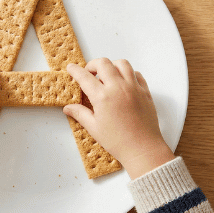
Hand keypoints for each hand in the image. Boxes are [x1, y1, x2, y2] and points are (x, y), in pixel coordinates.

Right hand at [64, 58, 174, 178]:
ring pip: (122, 63)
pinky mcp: (145, 91)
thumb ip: (80, 114)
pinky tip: (123, 82)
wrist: (143, 149)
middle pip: (103, 63)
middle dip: (92, 64)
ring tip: (107, 75)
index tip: (71, 68)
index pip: (84, 77)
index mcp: (102, 97)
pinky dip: (128, 73)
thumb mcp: (94, 128)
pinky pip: (136, 74)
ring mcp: (133, 88)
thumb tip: (68, 108)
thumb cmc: (118, 141)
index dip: (75, 70)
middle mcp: (118, 87)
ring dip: (111, 65)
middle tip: (89, 73)